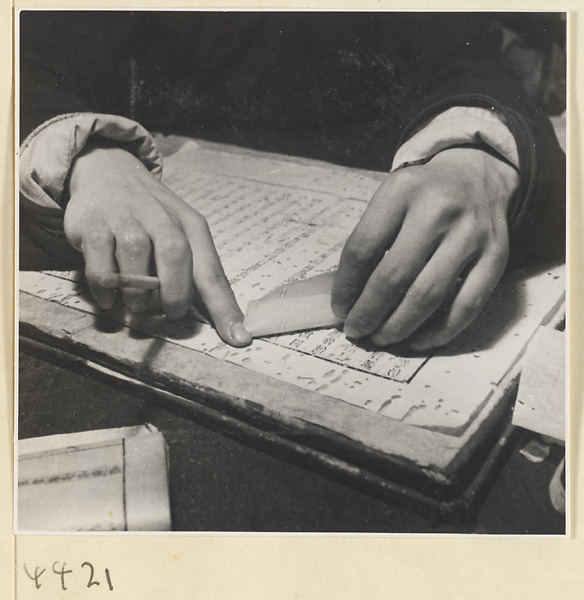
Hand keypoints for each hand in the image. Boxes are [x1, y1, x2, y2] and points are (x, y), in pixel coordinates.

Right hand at [64, 143, 250, 346]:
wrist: (108, 169)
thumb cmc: (152, 214)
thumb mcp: (181, 231)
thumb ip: (195, 269)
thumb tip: (217, 318)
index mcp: (192, 226)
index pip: (212, 273)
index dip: (225, 308)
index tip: (239, 338)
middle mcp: (162, 220)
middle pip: (177, 260)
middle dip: (175, 296)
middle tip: (170, 312)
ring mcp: (126, 220)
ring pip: (137, 266)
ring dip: (139, 297)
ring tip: (138, 305)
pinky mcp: (93, 227)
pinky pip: (101, 269)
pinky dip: (107, 292)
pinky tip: (110, 299)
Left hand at [332, 148, 518, 350]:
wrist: (477, 176)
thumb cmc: (423, 196)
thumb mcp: (391, 199)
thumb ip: (371, 240)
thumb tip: (349, 298)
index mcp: (402, 191)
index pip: (362, 249)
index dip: (346, 287)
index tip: (339, 308)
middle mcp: (438, 210)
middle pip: (394, 277)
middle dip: (369, 313)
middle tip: (356, 330)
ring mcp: (471, 234)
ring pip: (428, 296)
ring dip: (398, 327)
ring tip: (380, 338)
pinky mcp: (496, 256)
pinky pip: (466, 306)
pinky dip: (439, 332)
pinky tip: (417, 341)